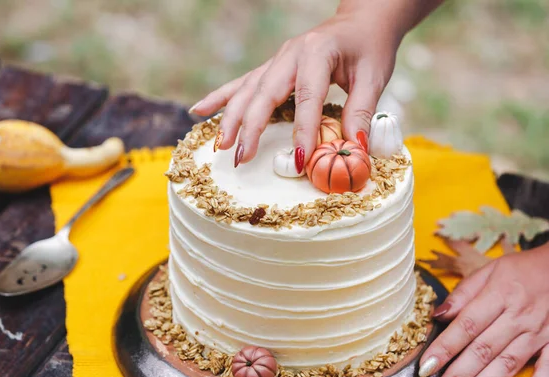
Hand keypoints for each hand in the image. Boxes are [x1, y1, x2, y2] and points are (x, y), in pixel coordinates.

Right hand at [189, 1, 405, 169]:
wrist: (360, 21)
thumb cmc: (369, 47)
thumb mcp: (373, 76)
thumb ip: (360, 110)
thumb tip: (354, 146)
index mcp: (317, 52)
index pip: (307, 96)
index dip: (304, 130)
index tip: (302, 159)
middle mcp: (290, 54)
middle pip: (264, 93)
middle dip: (250, 127)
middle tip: (241, 157)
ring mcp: (276, 59)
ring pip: (247, 90)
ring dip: (231, 118)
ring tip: (220, 145)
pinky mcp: (271, 67)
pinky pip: (242, 84)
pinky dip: (220, 98)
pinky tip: (199, 111)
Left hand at [419, 243, 548, 376]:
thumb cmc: (521, 269)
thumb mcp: (489, 270)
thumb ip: (463, 294)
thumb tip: (437, 315)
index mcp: (498, 296)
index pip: (465, 326)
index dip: (444, 349)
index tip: (425, 367)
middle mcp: (518, 316)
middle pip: (483, 350)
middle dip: (458, 375)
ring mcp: (539, 332)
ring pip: (508, 363)